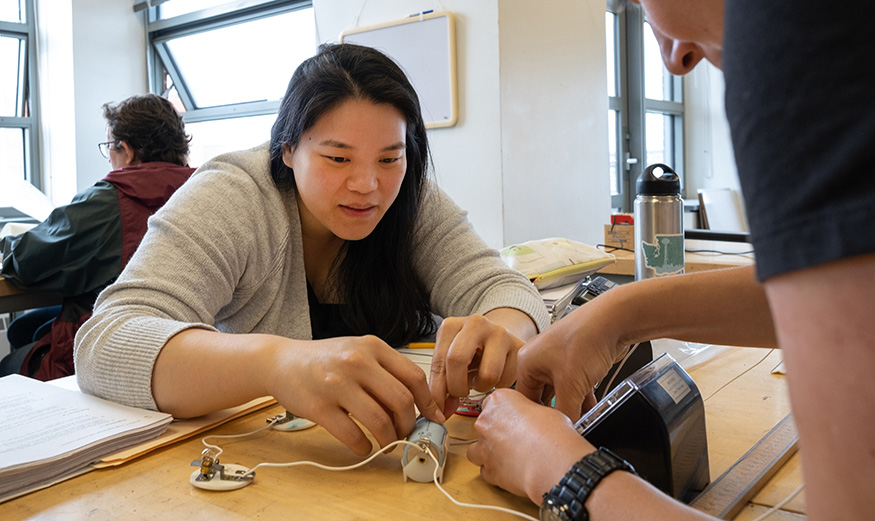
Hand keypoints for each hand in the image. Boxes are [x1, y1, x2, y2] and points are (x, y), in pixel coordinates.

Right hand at [268, 335, 444, 455]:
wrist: (281, 361)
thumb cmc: (326, 360)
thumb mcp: (358, 352)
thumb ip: (386, 371)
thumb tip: (420, 405)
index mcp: (372, 347)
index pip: (414, 376)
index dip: (429, 402)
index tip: (434, 418)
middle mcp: (357, 362)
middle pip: (401, 400)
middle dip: (409, 424)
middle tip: (406, 434)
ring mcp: (337, 384)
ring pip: (379, 421)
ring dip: (389, 439)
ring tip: (387, 443)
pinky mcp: (318, 407)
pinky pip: (352, 435)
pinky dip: (364, 447)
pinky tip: (363, 447)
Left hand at [429, 312, 526, 417]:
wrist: (499, 338)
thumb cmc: (471, 352)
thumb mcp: (450, 361)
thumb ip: (443, 382)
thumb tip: (442, 411)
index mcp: (451, 326)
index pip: (439, 361)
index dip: (437, 392)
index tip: (438, 411)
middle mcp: (475, 324)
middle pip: (457, 360)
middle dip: (457, 387)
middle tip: (460, 393)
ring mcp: (499, 333)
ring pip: (488, 374)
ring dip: (481, 387)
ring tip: (479, 379)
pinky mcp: (519, 346)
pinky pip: (506, 379)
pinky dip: (499, 385)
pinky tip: (496, 375)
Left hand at [468, 389, 594, 502]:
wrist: (552, 464)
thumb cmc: (553, 435)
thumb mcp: (547, 411)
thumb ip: (532, 413)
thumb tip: (536, 420)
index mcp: (499, 400)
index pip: (495, 402)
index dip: (508, 411)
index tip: (518, 418)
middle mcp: (486, 422)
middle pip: (484, 424)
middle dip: (497, 432)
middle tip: (517, 438)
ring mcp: (484, 447)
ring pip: (475, 449)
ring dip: (488, 452)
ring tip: (508, 456)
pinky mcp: (489, 471)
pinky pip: (486, 470)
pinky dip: (495, 472)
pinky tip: (511, 471)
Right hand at [515, 301, 626, 420]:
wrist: (615, 320)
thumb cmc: (586, 340)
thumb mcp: (572, 385)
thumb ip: (565, 413)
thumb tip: (564, 432)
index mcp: (526, 362)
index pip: (524, 400)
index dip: (536, 418)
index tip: (546, 434)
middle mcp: (539, 360)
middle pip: (542, 397)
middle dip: (555, 413)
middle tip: (564, 430)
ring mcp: (558, 360)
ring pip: (560, 393)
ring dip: (570, 406)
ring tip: (579, 423)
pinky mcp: (576, 362)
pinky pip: (574, 386)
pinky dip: (581, 398)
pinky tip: (590, 410)